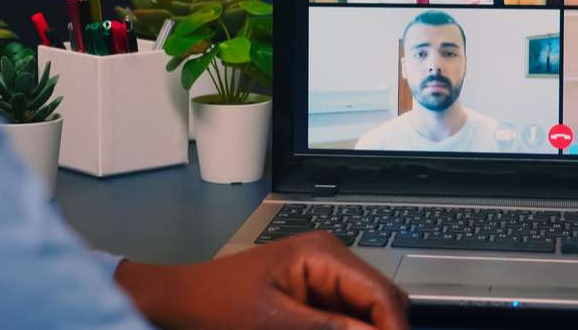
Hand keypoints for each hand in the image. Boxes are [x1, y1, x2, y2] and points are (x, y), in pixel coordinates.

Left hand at [114, 231, 409, 329]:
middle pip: (383, 301)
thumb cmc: (217, 304)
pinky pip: (347, 316)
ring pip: (369, 311)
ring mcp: (324, 275)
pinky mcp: (315, 293)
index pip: (381, 294)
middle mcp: (331, 259)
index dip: (395, 329)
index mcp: (324, 254)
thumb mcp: (273, 322)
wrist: (182, 300)